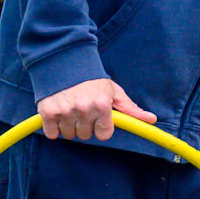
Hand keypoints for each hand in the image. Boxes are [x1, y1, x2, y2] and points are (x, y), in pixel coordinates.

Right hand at [37, 79, 156, 141]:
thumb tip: (152, 119)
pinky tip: (58, 113)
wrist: (63, 62)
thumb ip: (131, 109)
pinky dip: (53, 128)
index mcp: (102, 105)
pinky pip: (52, 134)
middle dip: (85, 125)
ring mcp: (65, 112)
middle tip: (82, 109)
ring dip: (69, 126)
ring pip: (69, 135)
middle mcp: (84, 109)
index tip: (98, 118)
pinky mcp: (47, 113)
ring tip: (70, 109)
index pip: (104, 134)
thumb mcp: (114, 92)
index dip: (101, 127)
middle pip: (85, 136)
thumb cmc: (92, 80)